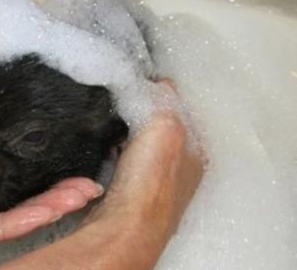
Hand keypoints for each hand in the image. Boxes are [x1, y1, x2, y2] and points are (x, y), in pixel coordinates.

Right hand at [0, 83, 205, 269]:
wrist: (125, 225)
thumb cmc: (150, 184)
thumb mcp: (165, 125)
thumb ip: (164, 100)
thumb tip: (159, 84)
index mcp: (195, 150)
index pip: (182, 110)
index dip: (163, 94)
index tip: (146, 87)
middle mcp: (180, 169)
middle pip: (163, 127)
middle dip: (146, 114)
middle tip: (129, 108)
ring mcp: (156, 181)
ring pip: (145, 144)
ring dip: (132, 133)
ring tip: (120, 128)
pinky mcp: (133, 191)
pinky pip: (128, 161)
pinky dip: (121, 152)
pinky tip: (113, 151)